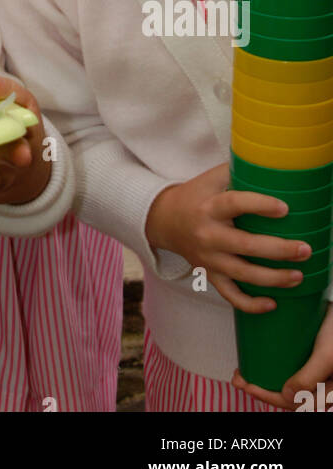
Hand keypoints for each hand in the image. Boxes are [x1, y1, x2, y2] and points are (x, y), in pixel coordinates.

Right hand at [145, 163, 314, 311]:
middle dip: (278, 250)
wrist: (164, 220)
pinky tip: (272, 304)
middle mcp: (208, 235)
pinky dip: (251, 304)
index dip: (260, 205)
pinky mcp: (210, 274)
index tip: (284, 208)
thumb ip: (237, 170)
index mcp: (210, 207)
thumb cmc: (196, 195)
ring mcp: (209, 258)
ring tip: (298, 276)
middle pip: (245, 246)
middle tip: (304, 249)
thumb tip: (272, 163)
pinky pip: (230, 295)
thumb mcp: (211, 178)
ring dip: (273, 279)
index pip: (235, 205)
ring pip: (242, 275)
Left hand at [233, 302, 332, 410]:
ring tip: (244, 371)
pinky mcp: (315, 354)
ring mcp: (319, 370)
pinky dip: (277, 366)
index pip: (295, 402)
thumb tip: (286, 395)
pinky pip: (294, 366)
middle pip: (289, 394)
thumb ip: (309, 378)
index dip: (268, 397)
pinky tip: (263, 359)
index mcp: (328, 392)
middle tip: (238, 377)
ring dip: (266, 380)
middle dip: (261, 389)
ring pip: (290, 381)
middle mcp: (324, 384)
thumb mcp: (327, 355)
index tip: (246, 385)